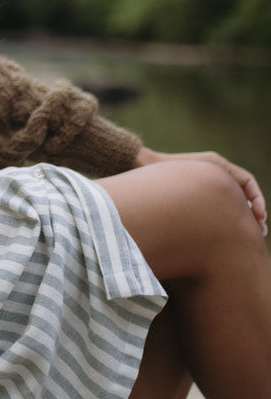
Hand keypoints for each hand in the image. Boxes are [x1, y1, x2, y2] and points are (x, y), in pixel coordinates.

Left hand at [134, 145, 267, 234]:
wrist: (140, 165)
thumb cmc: (161, 171)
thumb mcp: (187, 176)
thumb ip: (208, 186)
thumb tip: (233, 205)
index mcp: (216, 163)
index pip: (247, 181)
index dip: (257, 199)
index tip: (260, 217)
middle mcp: (213, 170)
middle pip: (242, 191)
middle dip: (252, 211)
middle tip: (259, 231)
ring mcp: (205, 180)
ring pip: (231, 199)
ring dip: (240, 216)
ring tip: (246, 236)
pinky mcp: (197, 191)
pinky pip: (218, 204)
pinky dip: (225, 216)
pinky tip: (223, 233)